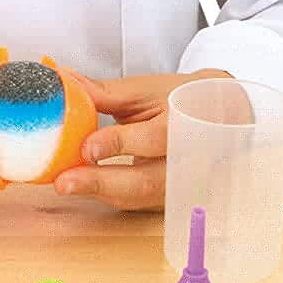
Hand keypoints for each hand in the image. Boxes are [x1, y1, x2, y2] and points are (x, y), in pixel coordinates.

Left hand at [52, 68, 233, 210]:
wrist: (218, 119)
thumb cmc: (180, 100)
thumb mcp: (147, 90)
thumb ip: (106, 92)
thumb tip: (64, 80)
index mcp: (187, 124)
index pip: (156, 139)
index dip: (121, 144)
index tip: (87, 147)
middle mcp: (188, 162)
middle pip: (146, 181)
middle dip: (102, 183)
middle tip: (64, 182)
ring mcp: (180, 186)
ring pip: (138, 197)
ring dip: (99, 193)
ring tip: (65, 184)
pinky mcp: (167, 198)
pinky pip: (134, 201)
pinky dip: (107, 194)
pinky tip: (80, 185)